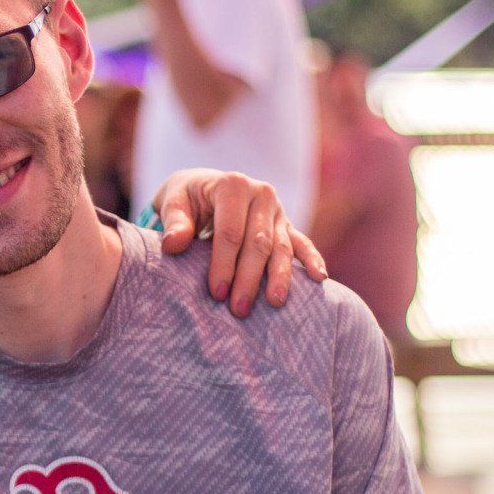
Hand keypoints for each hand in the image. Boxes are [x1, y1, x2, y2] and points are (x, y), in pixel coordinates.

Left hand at [153, 169, 326, 315]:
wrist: (202, 189)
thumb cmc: (185, 199)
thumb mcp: (173, 202)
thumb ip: (174, 221)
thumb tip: (174, 243)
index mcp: (233, 185)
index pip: (231, 232)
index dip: (224, 263)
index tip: (216, 293)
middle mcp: (261, 194)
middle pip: (258, 243)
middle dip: (249, 278)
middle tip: (239, 309)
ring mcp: (277, 210)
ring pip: (281, 247)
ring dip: (279, 277)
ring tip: (275, 302)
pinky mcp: (286, 225)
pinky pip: (302, 243)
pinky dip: (312, 259)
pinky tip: (320, 278)